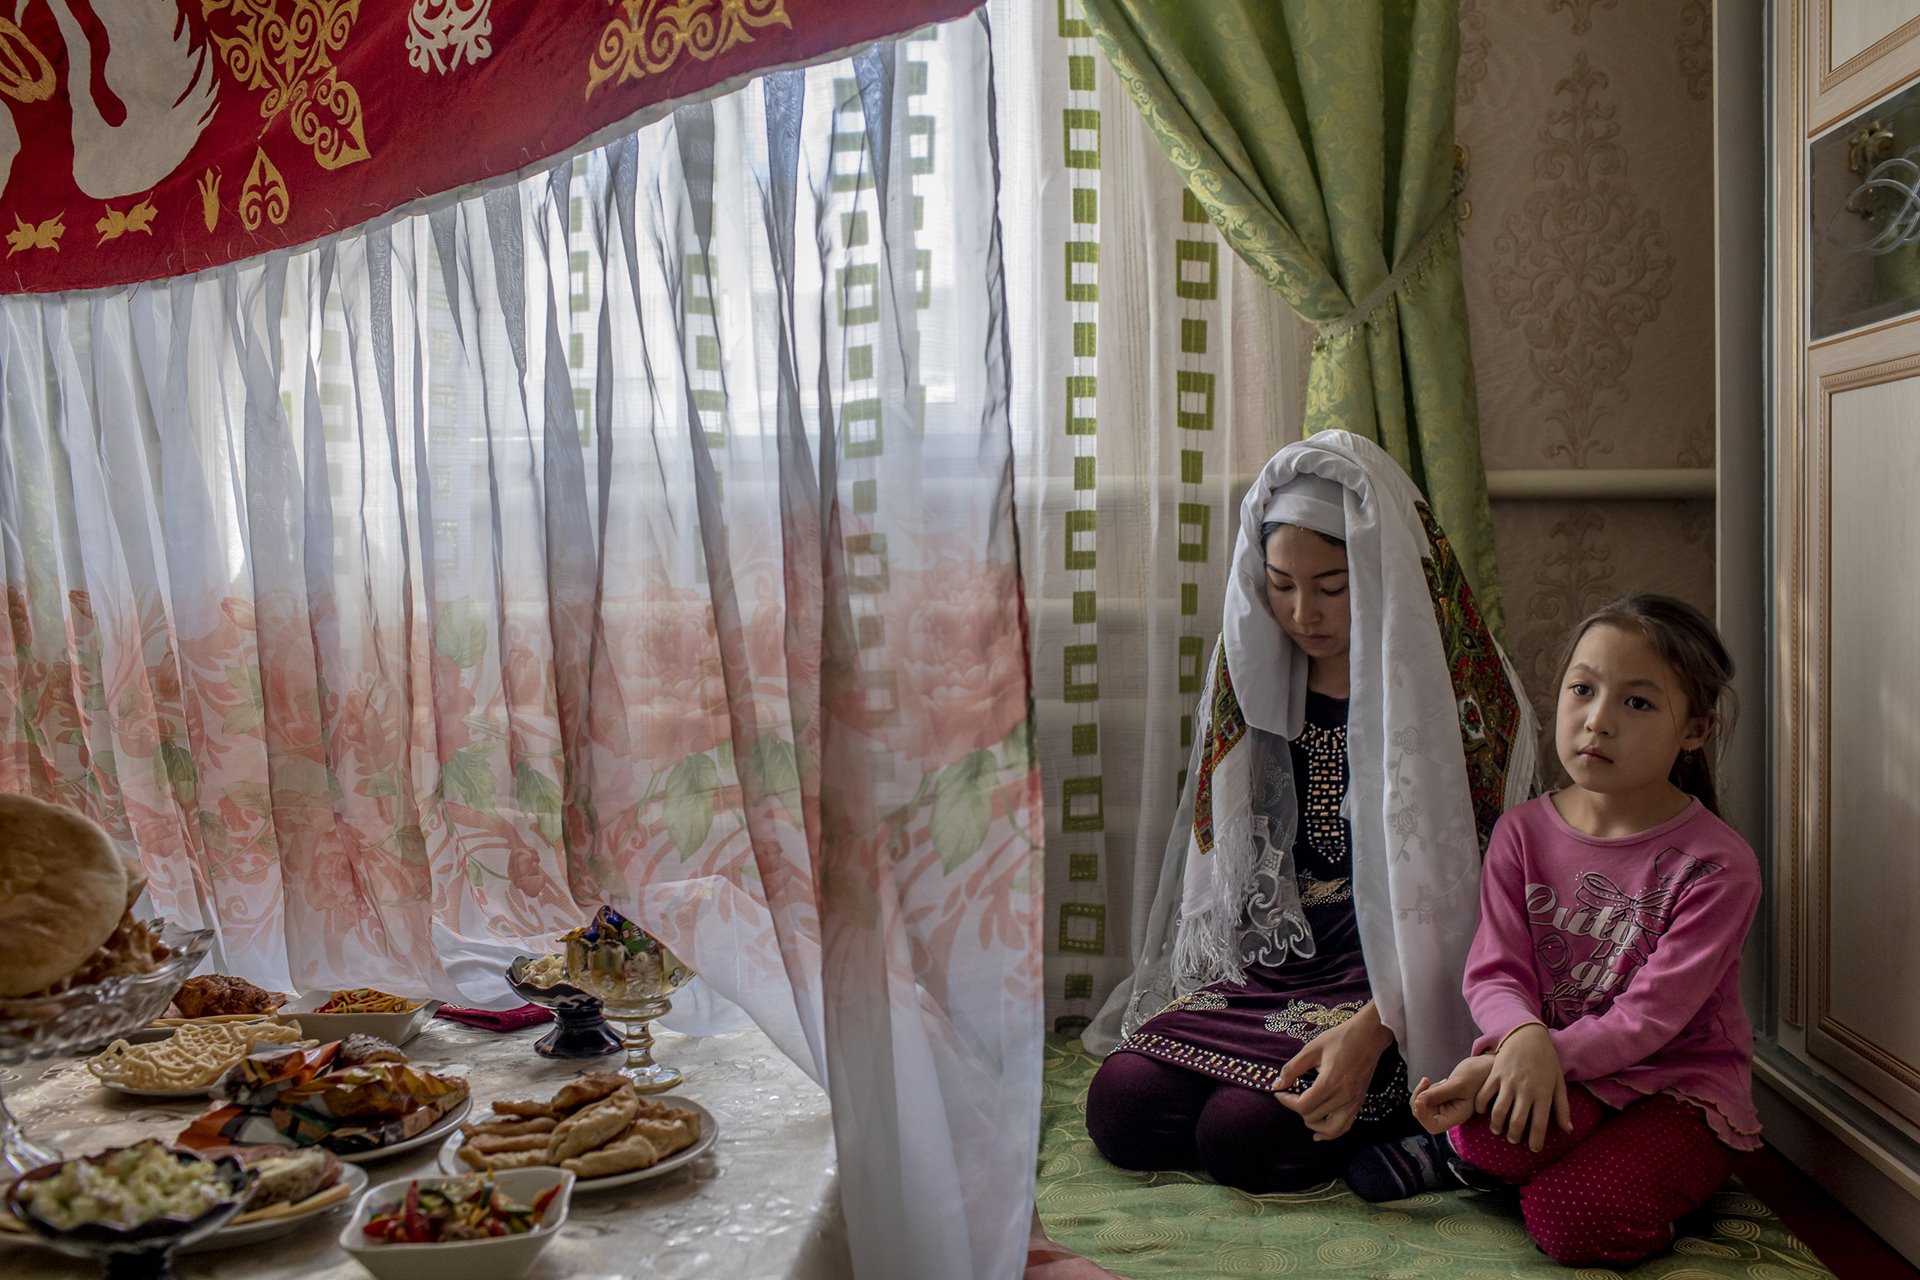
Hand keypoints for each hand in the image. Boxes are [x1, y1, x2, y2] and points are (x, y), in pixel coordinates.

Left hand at [1272, 1002, 1394, 1141]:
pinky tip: (1320, 1131)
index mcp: (1330, 1082)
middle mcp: (1344, 1096)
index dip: (1286, 1101)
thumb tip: (1277, 1085)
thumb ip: (1292, 1068)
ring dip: (1314, 1124)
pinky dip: (1332, 1132)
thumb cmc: (1340, 1038)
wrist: (1369, 1035)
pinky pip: (1345, 1127)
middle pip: (1313, 1117)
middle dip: (1297, 1108)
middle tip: (1291, 1095)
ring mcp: (1354, 1102)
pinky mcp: (1360, 1102)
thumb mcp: (1312, 1049)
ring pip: (1331, 1129)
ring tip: (1304, 1113)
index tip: (1279, 1092)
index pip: (1303, 1105)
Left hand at [1410, 1054, 1494, 1133]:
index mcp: (1457, 1116)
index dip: (1423, 1116)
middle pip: (1424, 1116)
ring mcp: (1444, 1107)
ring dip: (1420, 1093)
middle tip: (1425, 1082)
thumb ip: (1439, 1094)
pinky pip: (1424, 1098)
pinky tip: (1429, 1081)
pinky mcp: (1441, 1098)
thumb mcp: (1459, 1083)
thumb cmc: (1478, 1076)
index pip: (1433, 1126)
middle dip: (1419, 1100)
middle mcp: (1450, 1114)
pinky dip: (1423, 1090)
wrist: (1485, 1067)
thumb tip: (1419, 1101)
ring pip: (1422, 1107)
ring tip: (1429, 1081)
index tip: (1419, 1100)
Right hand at [1473, 1023, 1570, 1151]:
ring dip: (1497, 1125)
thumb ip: (1562, 1108)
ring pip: (1499, 1111)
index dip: (1536, 1141)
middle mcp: (1525, 1090)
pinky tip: (1484, 1111)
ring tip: (1498, 1130)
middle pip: (1517, 1122)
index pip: (1540, 1124)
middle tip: (1514, 1140)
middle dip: (1515, 1136)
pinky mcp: (1495, 1074)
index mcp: (1543, 1094)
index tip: (1534, 1149)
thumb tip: (1568, 1130)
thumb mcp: (1558, 1083)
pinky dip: (1482, 1106)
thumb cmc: (1546, 1060)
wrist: (1528, 1035)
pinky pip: (1485, 1094)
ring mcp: (1508, 1082)